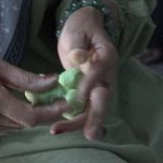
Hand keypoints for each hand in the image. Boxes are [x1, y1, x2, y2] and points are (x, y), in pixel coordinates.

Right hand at [0, 48, 66, 138]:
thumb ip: (24, 78)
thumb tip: (50, 83)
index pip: (30, 117)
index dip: (50, 112)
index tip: (64, 103)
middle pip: (23, 123)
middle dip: (40, 112)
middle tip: (52, 97)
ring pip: (11, 127)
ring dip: (24, 115)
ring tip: (31, 98)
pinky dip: (8, 118)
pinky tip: (8, 103)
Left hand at [51, 5, 118, 139]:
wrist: (84, 29)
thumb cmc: (81, 28)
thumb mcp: (77, 30)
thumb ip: (78, 44)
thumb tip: (78, 58)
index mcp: (106, 57)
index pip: (98, 74)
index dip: (87, 86)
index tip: (74, 99)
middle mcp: (106, 75)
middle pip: (102, 99)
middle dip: (95, 117)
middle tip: (90, 134)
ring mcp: (98, 85)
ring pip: (92, 108)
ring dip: (78, 122)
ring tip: (58, 131)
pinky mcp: (88, 92)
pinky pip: (82, 108)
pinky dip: (70, 118)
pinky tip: (55, 126)